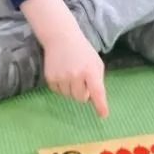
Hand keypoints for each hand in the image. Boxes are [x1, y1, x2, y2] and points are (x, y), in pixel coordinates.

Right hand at [20, 0, 109, 118]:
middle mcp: (76, 75)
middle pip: (81, 98)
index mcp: (90, 70)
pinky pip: (58, 92)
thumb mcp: (96, 63)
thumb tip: (93, 99)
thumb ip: (97, 80)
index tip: (103, 115)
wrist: (61, 38)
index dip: (100, 105)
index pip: (97, 92)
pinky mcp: (51, 78)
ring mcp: (62, 77)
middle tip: (82, 79)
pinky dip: (62, 87)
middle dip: (83, 93)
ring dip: (72, 89)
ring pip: (69, 96)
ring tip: (71, 74)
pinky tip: (62, 74)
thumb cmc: (82, 51)